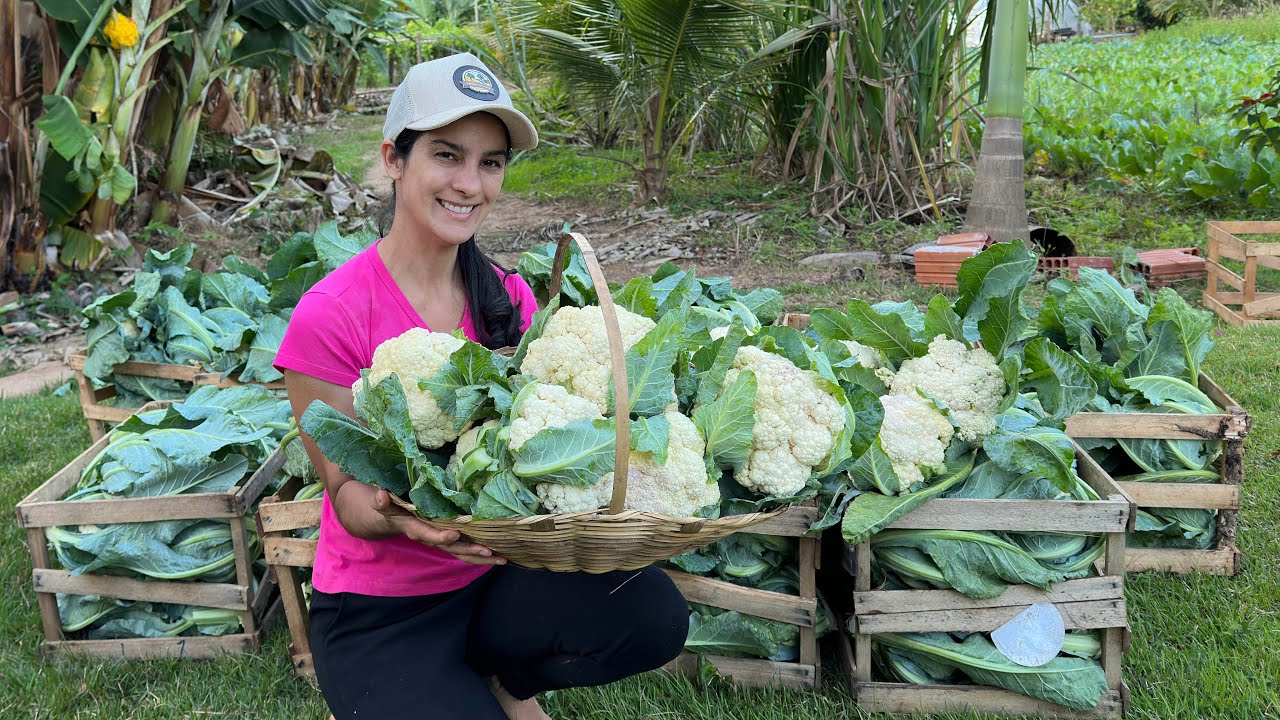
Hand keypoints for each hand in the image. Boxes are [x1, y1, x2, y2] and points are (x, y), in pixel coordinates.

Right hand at [370, 488, 505, 565]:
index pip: (428, 534)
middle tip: (488, 551)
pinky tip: (499, 556)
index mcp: (415, 527)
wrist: (387, 519)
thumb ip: (381, 502)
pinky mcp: (446, 539)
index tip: (455, 534)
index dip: (440, 536)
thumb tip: (380, 496)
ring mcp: (439, 540)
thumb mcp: (381, 504)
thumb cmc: (387, 508)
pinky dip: (480, 554)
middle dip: (469, 550)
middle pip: (451, 548)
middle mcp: (429, 537)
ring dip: (480, 557)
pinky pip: (464, 549)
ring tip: (501, 559)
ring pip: (461, 552)